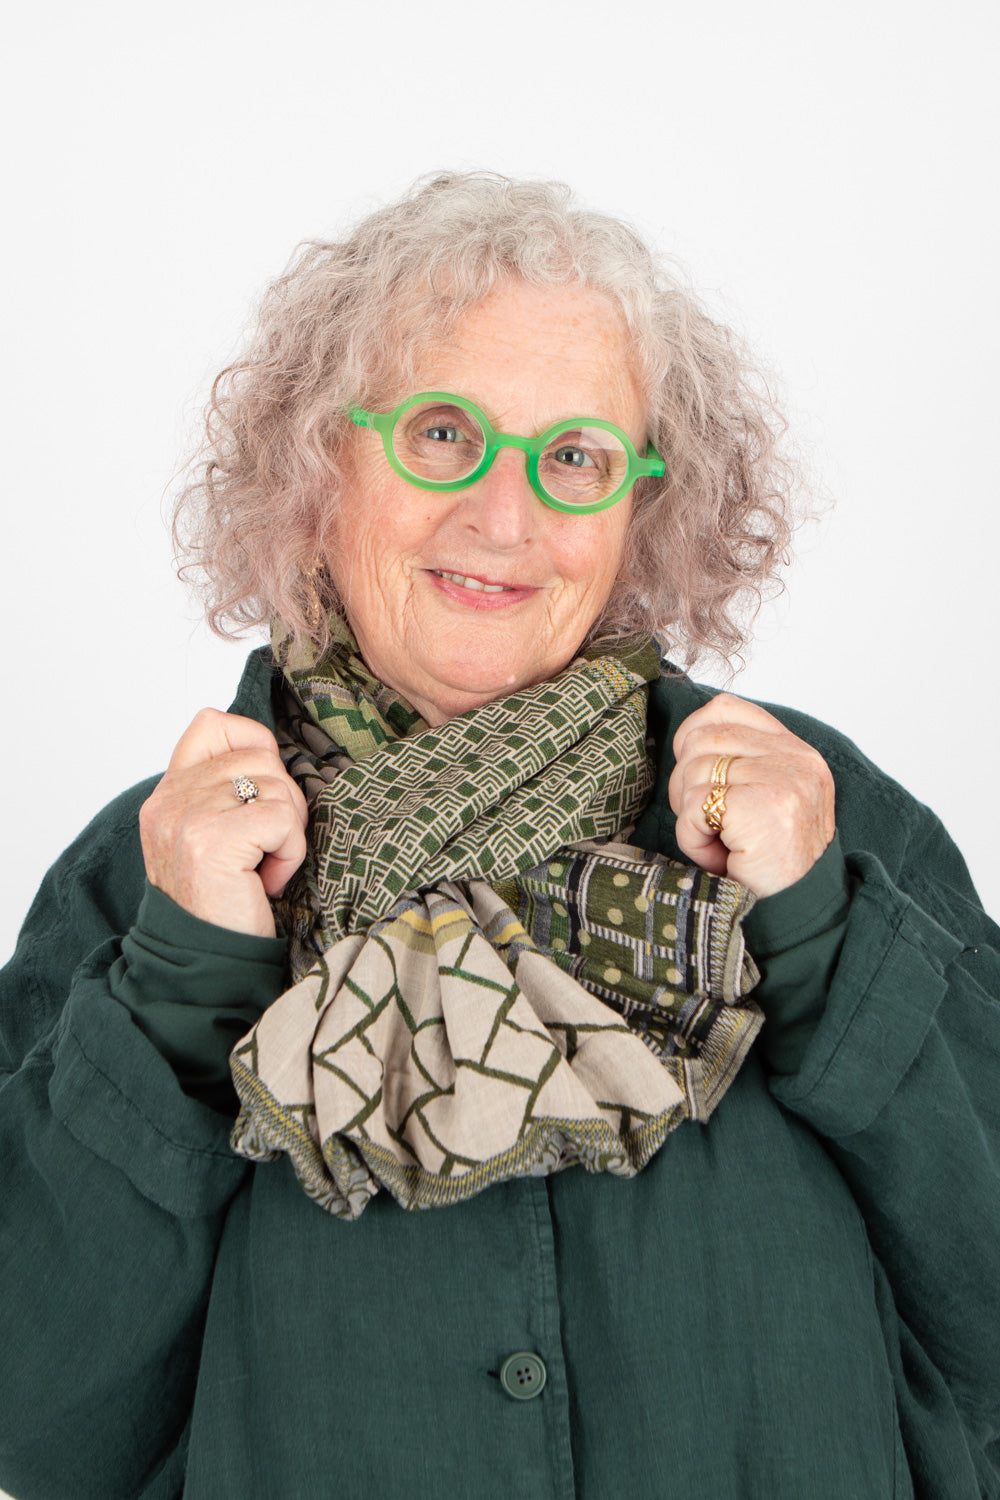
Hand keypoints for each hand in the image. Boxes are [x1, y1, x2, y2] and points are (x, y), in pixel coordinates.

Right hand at [139, 709, 308, 937]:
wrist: (201, 962)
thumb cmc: (221, 903)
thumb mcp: (209, 836)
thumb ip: (224, 792)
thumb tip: (272, 755)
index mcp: (167, 793)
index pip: (212, 723)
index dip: (254, 744)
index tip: (262, 793)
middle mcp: (171, 799)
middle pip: (261, 757)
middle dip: (283, 802)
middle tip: (266, 849)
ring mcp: (188, 817)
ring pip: (278, 786)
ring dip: (288, 832)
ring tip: (263, 869)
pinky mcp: (213, 839)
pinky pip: (283, 818)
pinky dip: (290, 852)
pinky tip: (268, 881)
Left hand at [669, 693, 835, 897]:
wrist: (802, 910)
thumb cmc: (773, 861)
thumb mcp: (766, 799)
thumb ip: (742, 764)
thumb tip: (688, 742)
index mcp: (796, 751)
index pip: (727, 708)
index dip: (693, 734)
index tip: (692, 769)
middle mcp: (796, 759)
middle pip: (702, 741)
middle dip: (685, 784)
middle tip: (706, 821)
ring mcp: (783, 781)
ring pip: (693, 773)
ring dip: (691, 817)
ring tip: (720, 843)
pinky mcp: (763, 807)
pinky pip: (694, 806)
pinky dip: (692, 837)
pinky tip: (719, 855)